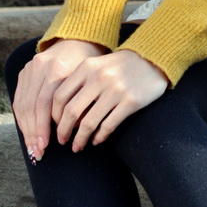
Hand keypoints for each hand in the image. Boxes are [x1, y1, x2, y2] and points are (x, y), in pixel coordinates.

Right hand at [12, 38, 107, 161]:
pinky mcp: (24, 71)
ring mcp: (30, 68)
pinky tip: (27, 131)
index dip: (43, 127)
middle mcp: (40, 67)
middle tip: (38, 152)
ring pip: (22, 103)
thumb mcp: (87, 81)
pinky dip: (22, 117)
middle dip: (33, 132)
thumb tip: (73, 132)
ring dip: (26, 128)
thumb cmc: (87, 65)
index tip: (46, 145)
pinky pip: (19, 98)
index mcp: (58, 69)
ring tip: (32, 147)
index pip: (45, 104)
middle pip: (31, 106)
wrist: (77, 40)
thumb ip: (80, 103)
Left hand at [51, 49, 169, 149]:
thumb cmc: (119, 66)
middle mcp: (99, 78)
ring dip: (80, 139)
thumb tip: (63, 114)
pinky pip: (108, 125)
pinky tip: (97, 140)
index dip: (54, 115)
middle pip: (71, 111)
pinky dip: (100, 136)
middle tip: (62, 140)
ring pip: (89, 122)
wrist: (151, 59)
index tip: (55, 125)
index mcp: (86, 67)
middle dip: (63, 130)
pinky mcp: (130, 101)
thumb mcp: (96, 66)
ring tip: (77, 146)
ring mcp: (115, 90)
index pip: (60, 96)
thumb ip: (79, 83)